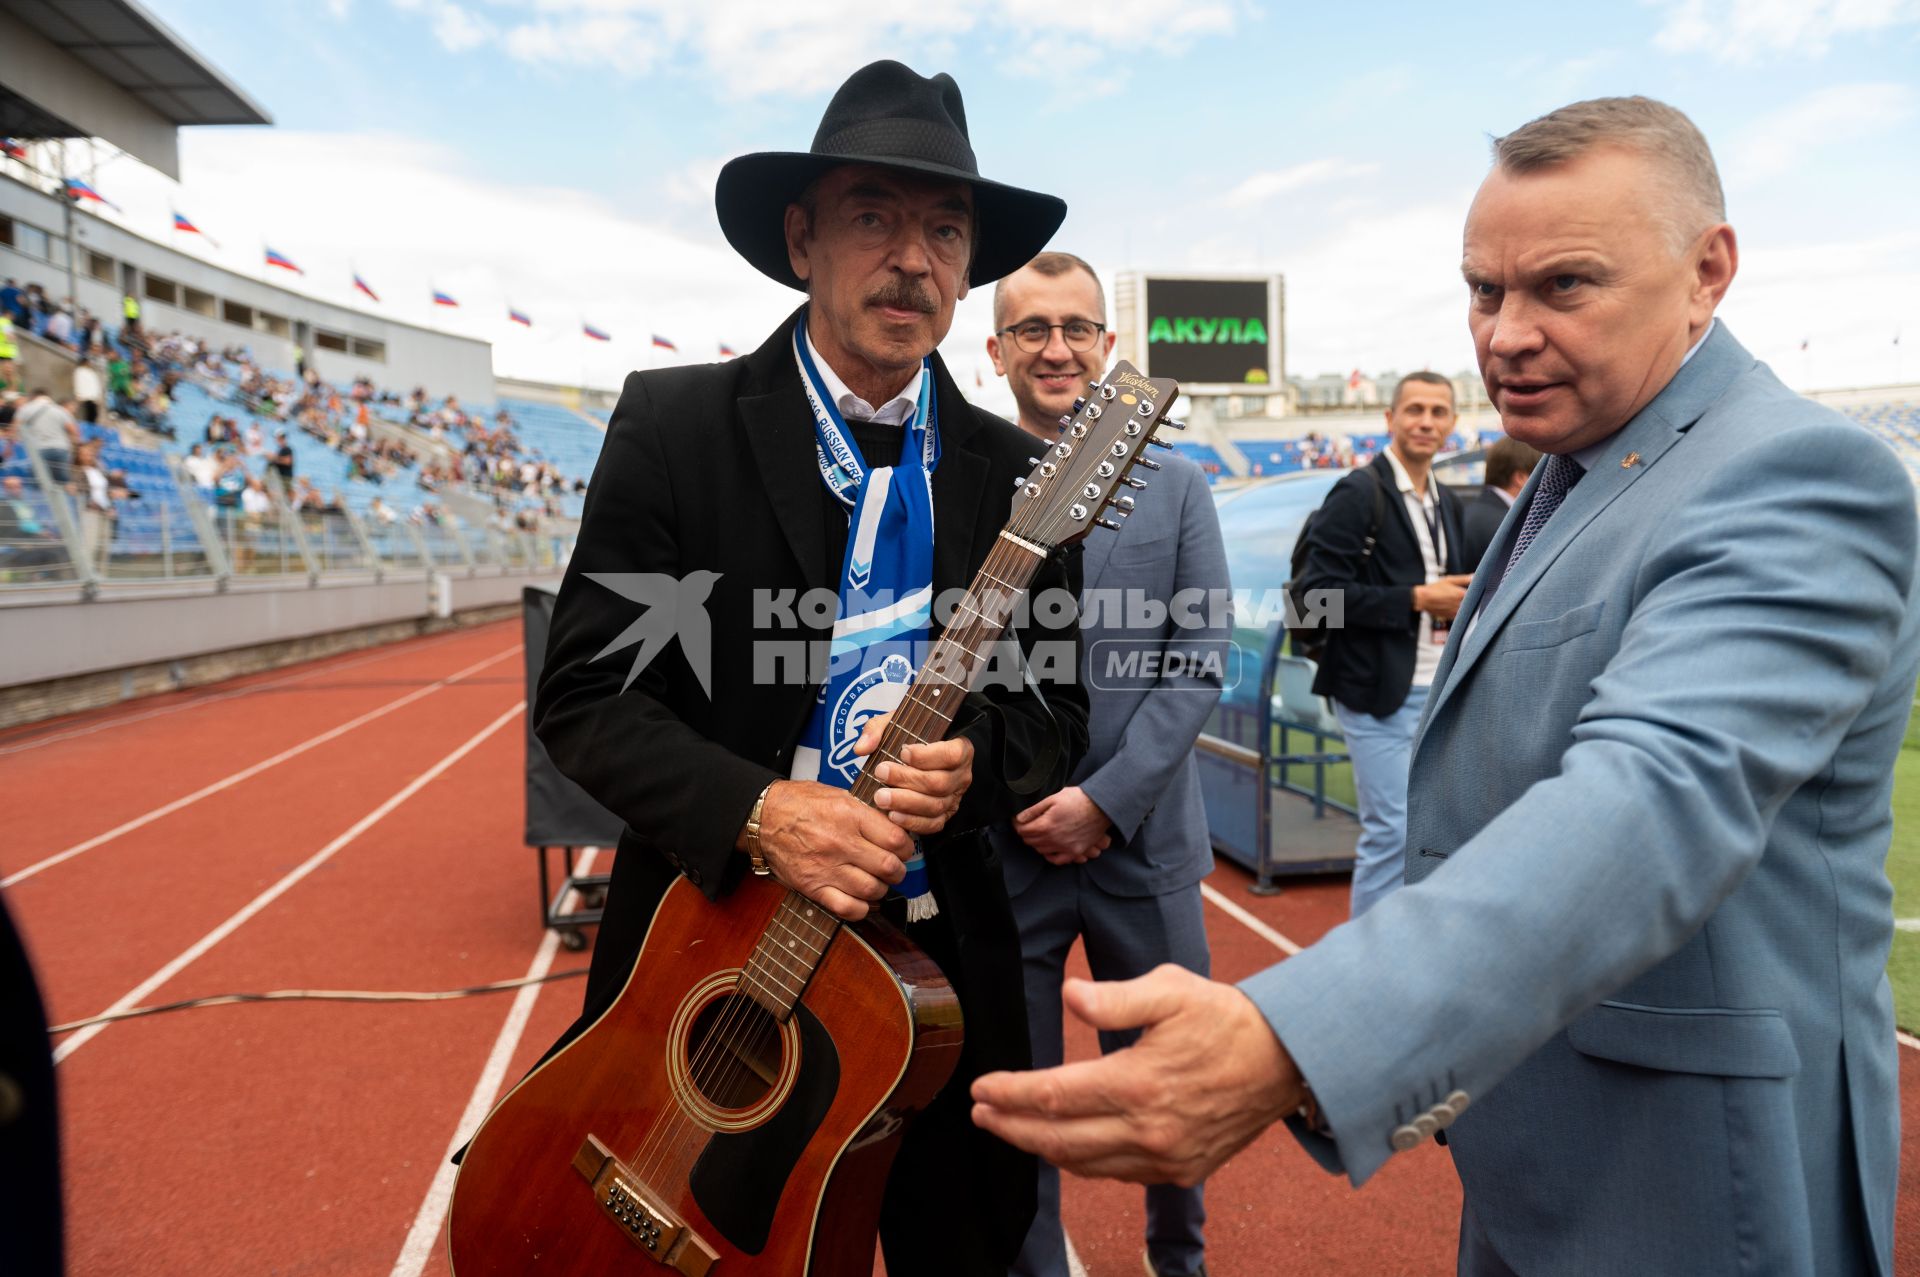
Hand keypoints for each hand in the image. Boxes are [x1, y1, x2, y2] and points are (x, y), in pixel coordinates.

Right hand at [750, 780, 908, 921]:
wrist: (763, 818)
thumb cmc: (799, 803)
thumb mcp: (837, 795)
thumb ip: (866, 813)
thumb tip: (893, 827)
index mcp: (849, 816)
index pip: (895, 839)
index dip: (906, 848)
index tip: (903, 849)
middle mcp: (840, 843)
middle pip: (888, 867)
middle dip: (898, 871)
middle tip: (894, 868)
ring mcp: (826, 867)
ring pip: (872, 889)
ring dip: (881, 889)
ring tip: (877, 882)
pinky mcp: (813, 887)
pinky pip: (847, 908)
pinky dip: (861, 908)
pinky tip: (862, 899)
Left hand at [856, 712, 972, 837]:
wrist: (915, 760)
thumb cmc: (911, 740)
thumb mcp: (896, 724)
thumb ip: (878, 729)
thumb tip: (862, 747)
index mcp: (960, 750)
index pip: (952, 755)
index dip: (928, 756)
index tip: (903, 751)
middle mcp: (961, 776)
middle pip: (939, 783)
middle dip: (907, 779)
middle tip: (881, 773)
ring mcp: (954, 798)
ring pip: (935, 805)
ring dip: (905, 803)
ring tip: (881, 797)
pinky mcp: (943, 816)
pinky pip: (932, 824)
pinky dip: (912, 822)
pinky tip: (893, 815)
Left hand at [970, 965, 1302, 1186]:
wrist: (1285, 1060)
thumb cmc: (1224, 1019)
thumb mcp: (1171, 990)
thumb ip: (1115, 998)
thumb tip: (1070, 996)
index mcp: (1140, 1083)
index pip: (1056, 1096)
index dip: (1012, 1094)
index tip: (982, 1088)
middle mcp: (1149, 1129)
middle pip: (1059, 1140)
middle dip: (1012, 1128)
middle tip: (982, 1114)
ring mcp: (1165, 1156)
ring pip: (1085, 1164)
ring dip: (1042, 1148)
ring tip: (1013, 1128)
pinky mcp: (1180, 1170)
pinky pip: (1116, 1174)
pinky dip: (1083, 1162)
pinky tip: (1066, 1144)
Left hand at [1014, 788, 1113, 864]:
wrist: (1102, 806)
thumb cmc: (1077, 799)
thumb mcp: (1053, 798)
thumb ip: (1034, 809)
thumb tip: (1019, 818)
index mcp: (1046, 825)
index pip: (1023, 830)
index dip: (1018, 825)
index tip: (1018, 820)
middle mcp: (1053, 839)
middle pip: (1030, 841)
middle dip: (1026, 833)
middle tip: (1028, 825)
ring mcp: (1064, 847)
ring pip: (1041, 851)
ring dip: (1037, 843)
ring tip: (1039, 834)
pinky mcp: (1075, 852)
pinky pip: (1057, 860)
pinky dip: (1050, 856)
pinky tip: (1049, 849)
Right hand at [1413, 575, 1473, 620]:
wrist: (1422, 600)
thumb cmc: (1434, 589)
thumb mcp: (1449, 580)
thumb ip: (1463, 579)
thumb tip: (1474, 576)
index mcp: (1461, 594)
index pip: (1476, 595)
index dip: (1477, 593)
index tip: (1478, 590)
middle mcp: (1459, 604)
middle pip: (1472, 604)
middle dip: (1472, 600)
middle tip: (1471, 596)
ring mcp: (1455, 612)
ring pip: (1466, 611)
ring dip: (1466, 607)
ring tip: (1460, 601)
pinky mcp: (1451, 617)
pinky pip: (1460, 615)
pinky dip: (1460, 611)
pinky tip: (1455, 607)